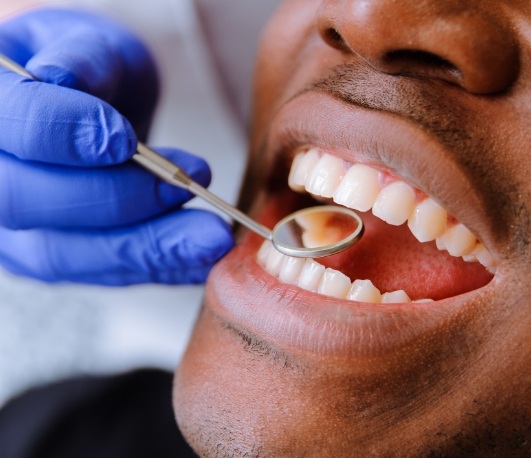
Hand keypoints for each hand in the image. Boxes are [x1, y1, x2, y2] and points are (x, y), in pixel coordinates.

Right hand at [0, 8, 233, 284]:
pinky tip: (200, 258)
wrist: (92, 113)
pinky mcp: (54, 257)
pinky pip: (101, 273)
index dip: (63, 133)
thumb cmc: (92, 74)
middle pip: (25, 203)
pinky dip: (156, 267)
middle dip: (114, 200)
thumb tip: (61, 78)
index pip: (10, 128)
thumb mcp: (91, 46)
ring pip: (65, 255)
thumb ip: (82, 58)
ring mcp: (12, 228)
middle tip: (185, 186)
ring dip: (146, 250)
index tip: (124, 139)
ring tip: (210, 238)